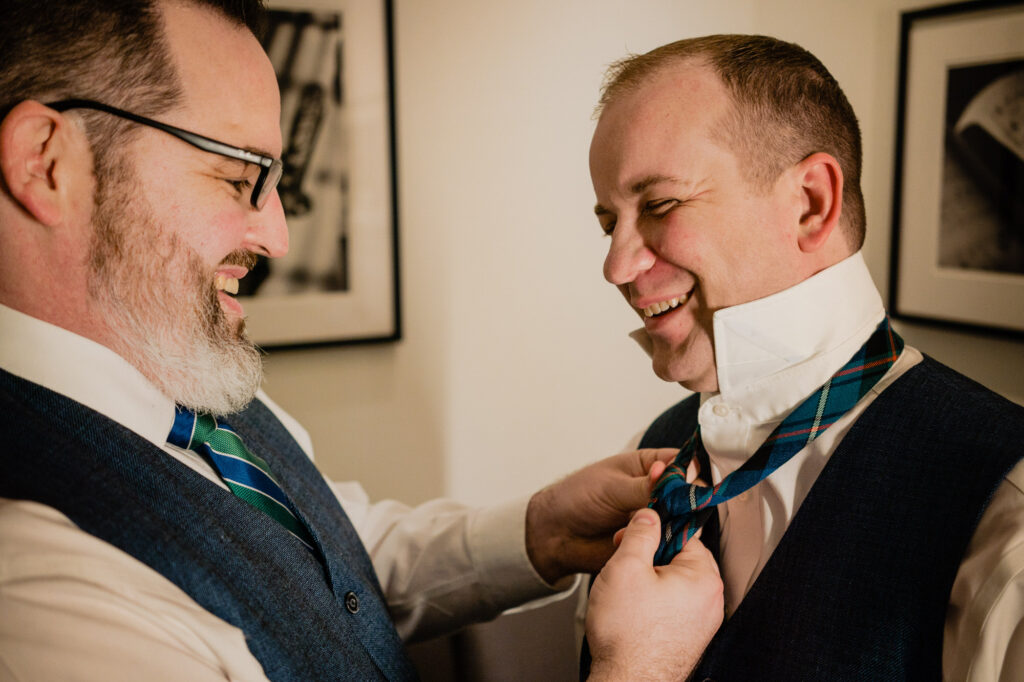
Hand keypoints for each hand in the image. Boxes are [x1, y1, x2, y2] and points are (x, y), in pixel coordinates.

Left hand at [524, 448, 676, 583]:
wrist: (558, 534)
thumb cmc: (578, 497)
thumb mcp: (610, 486)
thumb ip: (643, 485)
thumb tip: (670, 473)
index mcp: (650, 466)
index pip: (682, 464)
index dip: (688, 473)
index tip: (685, 483)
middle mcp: (659, 491)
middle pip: (689, 494)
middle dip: (684, 503)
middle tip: (667, 510)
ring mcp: (658, 517)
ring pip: (684, 521)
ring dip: (670, 526)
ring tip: (646, 527)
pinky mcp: (653, 542)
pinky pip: (670, 544)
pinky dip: (660, 545)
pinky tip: (640, 544)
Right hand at [585, 509, 722, 680]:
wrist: (627, 681)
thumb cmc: (627, 634)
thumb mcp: (626, 567)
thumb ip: (640, 534)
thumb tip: (648, 516)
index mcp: (703, 578)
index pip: (683, 535)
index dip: (652, 531)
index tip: (633, 535)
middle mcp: (710, 601)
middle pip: (680, 559)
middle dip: (650, 556)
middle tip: (625, 562)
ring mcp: (701, 622)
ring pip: (675, 583)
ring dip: (650, 580)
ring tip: (627, 591)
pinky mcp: (689, 638)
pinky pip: (673, 606)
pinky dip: (654, 603)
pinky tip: (634, 611)